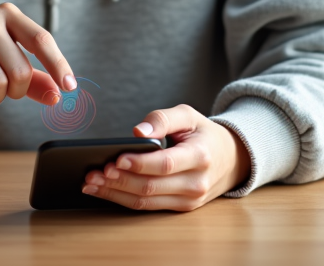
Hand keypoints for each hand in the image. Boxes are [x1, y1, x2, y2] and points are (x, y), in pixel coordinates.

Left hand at [82, 104, 250, 211]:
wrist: (231, 159)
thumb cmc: (204, 135)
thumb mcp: (188, 115)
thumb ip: (163, 119)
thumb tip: (138, 131)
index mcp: (200, 156)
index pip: (165, 164)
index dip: (139, 164)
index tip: (116, 159)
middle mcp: (196, 182)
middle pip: (151, 186)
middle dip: (119, 181)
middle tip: (94, 172)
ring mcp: (189, 200)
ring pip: (146, 202)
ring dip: (115, 193)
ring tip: (92, 183)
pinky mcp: (180, 208)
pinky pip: (148, 207)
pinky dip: (123, 199)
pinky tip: (105, 190)